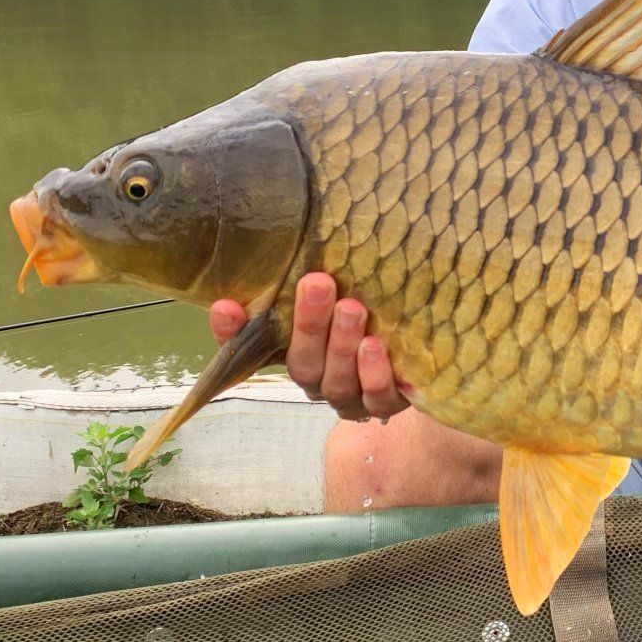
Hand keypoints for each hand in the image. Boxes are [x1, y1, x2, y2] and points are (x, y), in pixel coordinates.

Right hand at [209, 271, 408, 420]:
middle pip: (302, 362)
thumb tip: (287, 238)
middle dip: (309, 324)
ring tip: (353, 308)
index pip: (246, 350)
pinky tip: (376, 346)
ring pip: (337, 381)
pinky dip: (375, 375)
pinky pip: (376, 398)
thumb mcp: (337, 291)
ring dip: (342, 346)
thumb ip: (308, 276)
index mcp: (292, 351)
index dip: (231, 333)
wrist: (416, 350)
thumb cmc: (365, 309)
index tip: (226, 306)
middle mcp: (316, 378)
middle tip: (318, 284)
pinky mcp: (384, 404)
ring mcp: (349, 395)